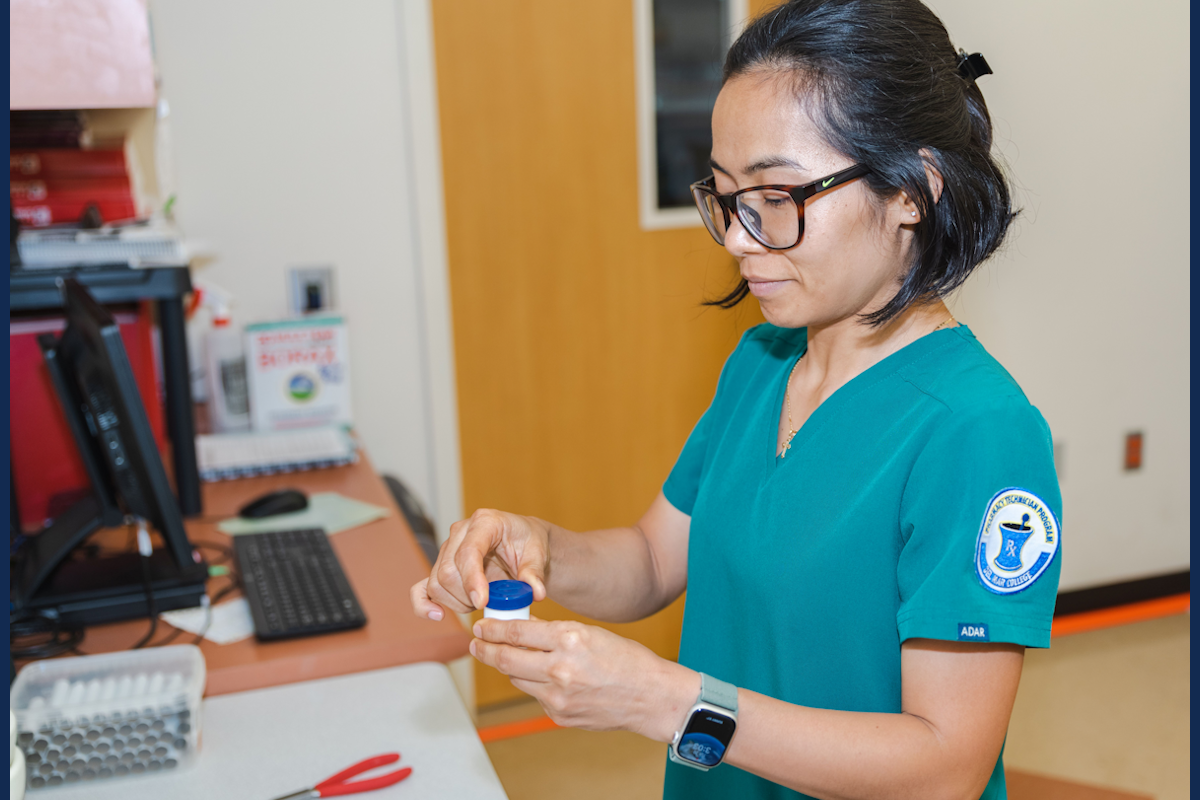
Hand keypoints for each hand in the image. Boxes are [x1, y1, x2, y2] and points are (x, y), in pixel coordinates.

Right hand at [410, 508, 550, 620]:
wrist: (523, 543)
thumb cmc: (528, 543)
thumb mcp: (538, 553)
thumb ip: (535, 572)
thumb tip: (535, 592)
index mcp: (484, 522)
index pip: (468, 552)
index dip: (472, 579)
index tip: (482, 601)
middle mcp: (460, 533)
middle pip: (447, 571)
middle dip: (467, 595)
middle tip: (490, 602)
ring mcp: (448, 550)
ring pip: (436, 584)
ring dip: (456, 602)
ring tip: (481, 602)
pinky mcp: (441, 568)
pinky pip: (422, 588)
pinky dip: (424, 604)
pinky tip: (437, 615)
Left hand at [469, 617, 697, 741]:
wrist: (650, 696)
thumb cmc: (626, 659)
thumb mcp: (589, 633)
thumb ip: (554, 633)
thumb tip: (523, 629)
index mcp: (570, 639)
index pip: (517, 632)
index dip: (493, 629)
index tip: (481, 626)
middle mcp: (560, 668)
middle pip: (506, 659)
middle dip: (485, 650)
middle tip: (476, 643)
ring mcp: (558, 696)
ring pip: (517, 678)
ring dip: (511, 667)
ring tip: (508, 657)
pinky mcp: (558, 716)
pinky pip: (536, 695)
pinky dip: (536, 684)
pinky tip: (548, 678)